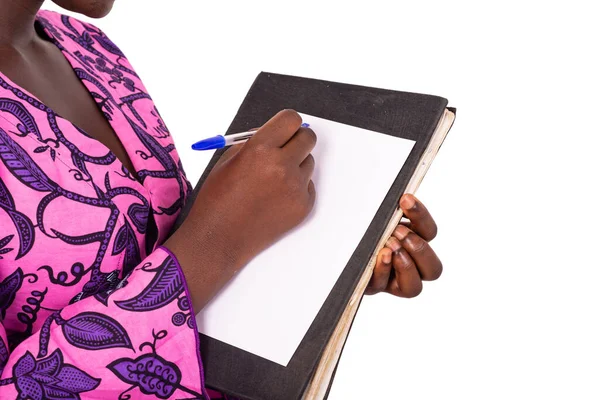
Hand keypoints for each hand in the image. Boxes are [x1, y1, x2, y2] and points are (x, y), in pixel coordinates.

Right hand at [166, 109, 315, 308]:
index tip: (285, 130)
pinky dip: (296, 188)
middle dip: (297, 140)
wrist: (220, 239)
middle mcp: (281, 166)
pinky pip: (308, 185)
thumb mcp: (229, 160)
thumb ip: (256, 143)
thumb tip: (281, 134)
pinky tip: (274, 200)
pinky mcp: (303, 206)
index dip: (287, 124)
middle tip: (286, 150)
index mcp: (260, 149)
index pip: (291, 119)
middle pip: (308, 137)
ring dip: (296, 166)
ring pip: (309, 162)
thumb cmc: (218, 198)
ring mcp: (295, 187)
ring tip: (272, 182)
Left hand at [365, 194, 441, 296]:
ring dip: (406, 264)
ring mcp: (391, 282)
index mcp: (412, 242)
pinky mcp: (372, 287)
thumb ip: (390, 211)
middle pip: (434, 269)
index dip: (421, 216)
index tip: (405, 199)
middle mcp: (408, 266)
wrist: (331, 240)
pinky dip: (383, 268)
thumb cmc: (355, 225)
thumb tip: (402, 198)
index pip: (429, 232)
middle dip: (419, 248)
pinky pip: (382, 284)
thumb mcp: (374, 214)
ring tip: (389, 244)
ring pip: (414, 288)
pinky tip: (380, 255)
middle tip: (399, 231)